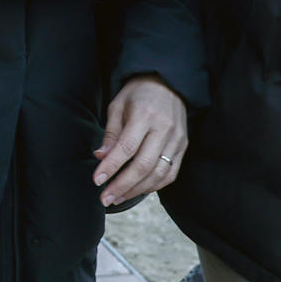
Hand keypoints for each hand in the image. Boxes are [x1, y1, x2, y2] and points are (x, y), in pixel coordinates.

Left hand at [94, 74, 188, 206]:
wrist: (168, 83)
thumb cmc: (138, 94)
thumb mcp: (117, 106)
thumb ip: (111, 133)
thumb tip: (101, 157)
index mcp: (145, 115)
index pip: (127, 147)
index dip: (111, 166)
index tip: (97, 180)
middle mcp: (164, 129)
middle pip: (144, 165)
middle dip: (123, 185)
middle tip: (106, 198)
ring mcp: (176, 139)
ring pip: (159, 173)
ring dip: (137, 190)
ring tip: (118, 198)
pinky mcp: (183, 147)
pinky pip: (171, 173)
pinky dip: (154, 186)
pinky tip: (138, 191)